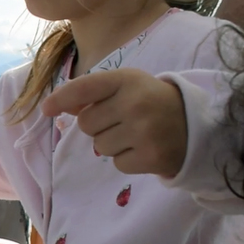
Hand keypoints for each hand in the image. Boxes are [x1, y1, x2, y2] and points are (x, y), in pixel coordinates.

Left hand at [40, 68, 187, 177]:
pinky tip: (143, 148)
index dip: (62, 99)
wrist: (195, 124)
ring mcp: (144, 131)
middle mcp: (135, 103)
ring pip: (100, 146)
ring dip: (112, 143)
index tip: (47, 109)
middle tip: (123, 120)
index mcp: (128, 80)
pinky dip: (126, 159)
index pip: (85, 88)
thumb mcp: (127, 86)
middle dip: (98, 125)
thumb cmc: (152, 101)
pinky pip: (117, 163)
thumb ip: (93, 93)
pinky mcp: (151, 157)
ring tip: (136, 134)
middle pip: (86, 123)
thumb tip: (57, 105)